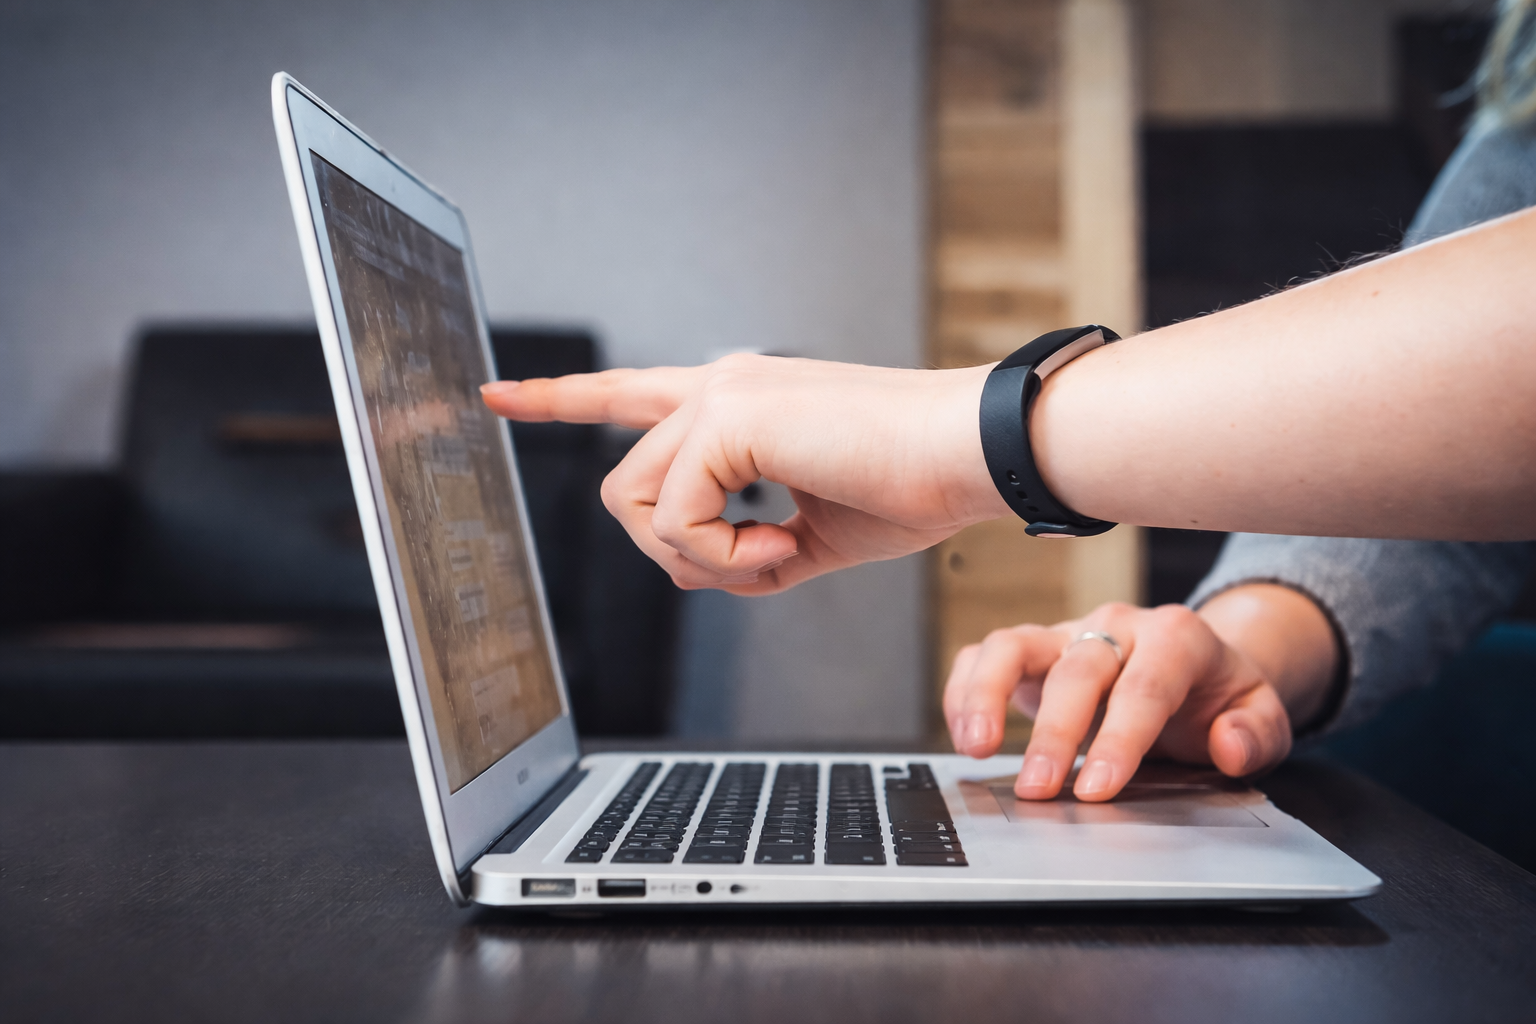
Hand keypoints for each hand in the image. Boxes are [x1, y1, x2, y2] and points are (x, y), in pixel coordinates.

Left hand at [482, 354, 1007, 593]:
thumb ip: (742, 547)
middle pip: (622, 494)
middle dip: (680, 555)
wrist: (971, 458)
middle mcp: (719, 387)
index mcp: (740, 405)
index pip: (628, 395)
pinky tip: (787, 544)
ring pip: (636, 510)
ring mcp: (720, 396)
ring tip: (782, 551)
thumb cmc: (910, 486)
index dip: (558, 398)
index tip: (494, 393)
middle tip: (763, 563)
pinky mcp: (728, 418)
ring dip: (708, 560)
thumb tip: (683, 569)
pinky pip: (677, 522)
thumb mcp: (811, 534)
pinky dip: (727, 557)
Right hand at [943, 586, 1337, 800]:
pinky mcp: (1033, 649)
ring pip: (1013, 644)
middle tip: (1039, 789)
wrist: (1196, 668)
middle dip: (1054, 733)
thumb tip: (1228, 744)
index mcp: (1176, 637)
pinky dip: (965, 691)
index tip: (1097, 788)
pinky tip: (964, 734)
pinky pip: (983, 655)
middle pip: (1076, 670)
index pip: (1144, 686)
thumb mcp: (1260, 716)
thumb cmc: (1220, 698)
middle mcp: (1115, 627)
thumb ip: (1255, 734)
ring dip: (987, 694)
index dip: (1120, 738)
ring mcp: (1067, 634)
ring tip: (975, 747)